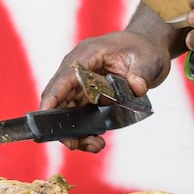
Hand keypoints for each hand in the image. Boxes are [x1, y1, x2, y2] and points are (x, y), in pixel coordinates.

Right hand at [39, 30, 172, 152]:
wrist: (149, 48)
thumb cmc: (144, 48)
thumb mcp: (149, 58)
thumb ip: (142, 73)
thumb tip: (136, 88)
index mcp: (86, 55)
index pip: (63, 79)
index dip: (52, 99)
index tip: (44, 118)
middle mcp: (79, 70)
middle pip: (60, 99)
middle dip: (63, 124)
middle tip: (75, 145)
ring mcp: (83, 84)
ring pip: (69, 112)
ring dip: (76, 131)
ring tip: (96, 145)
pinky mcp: (90, 96)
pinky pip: (81, 116)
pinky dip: (86, 131)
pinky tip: (98, 141)